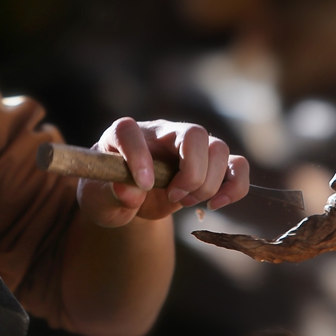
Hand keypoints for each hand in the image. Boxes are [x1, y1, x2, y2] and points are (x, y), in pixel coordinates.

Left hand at [77, 117, 249, 227]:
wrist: (127, 198)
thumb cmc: (109, 192)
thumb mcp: (98, 199)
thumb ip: (110, 194)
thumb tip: (131, 191)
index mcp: (124, 135)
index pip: (129, 131)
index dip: (136, 155)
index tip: (141, 184)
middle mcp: (161, 133)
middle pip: (194, 133)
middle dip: (190, 173)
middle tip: (173, 196)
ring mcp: (188, 147)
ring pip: (218, 148)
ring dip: (208, 183)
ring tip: (186, 201)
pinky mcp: (208, 165)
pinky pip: (237, 165)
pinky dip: (235, 186)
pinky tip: (216, 203)